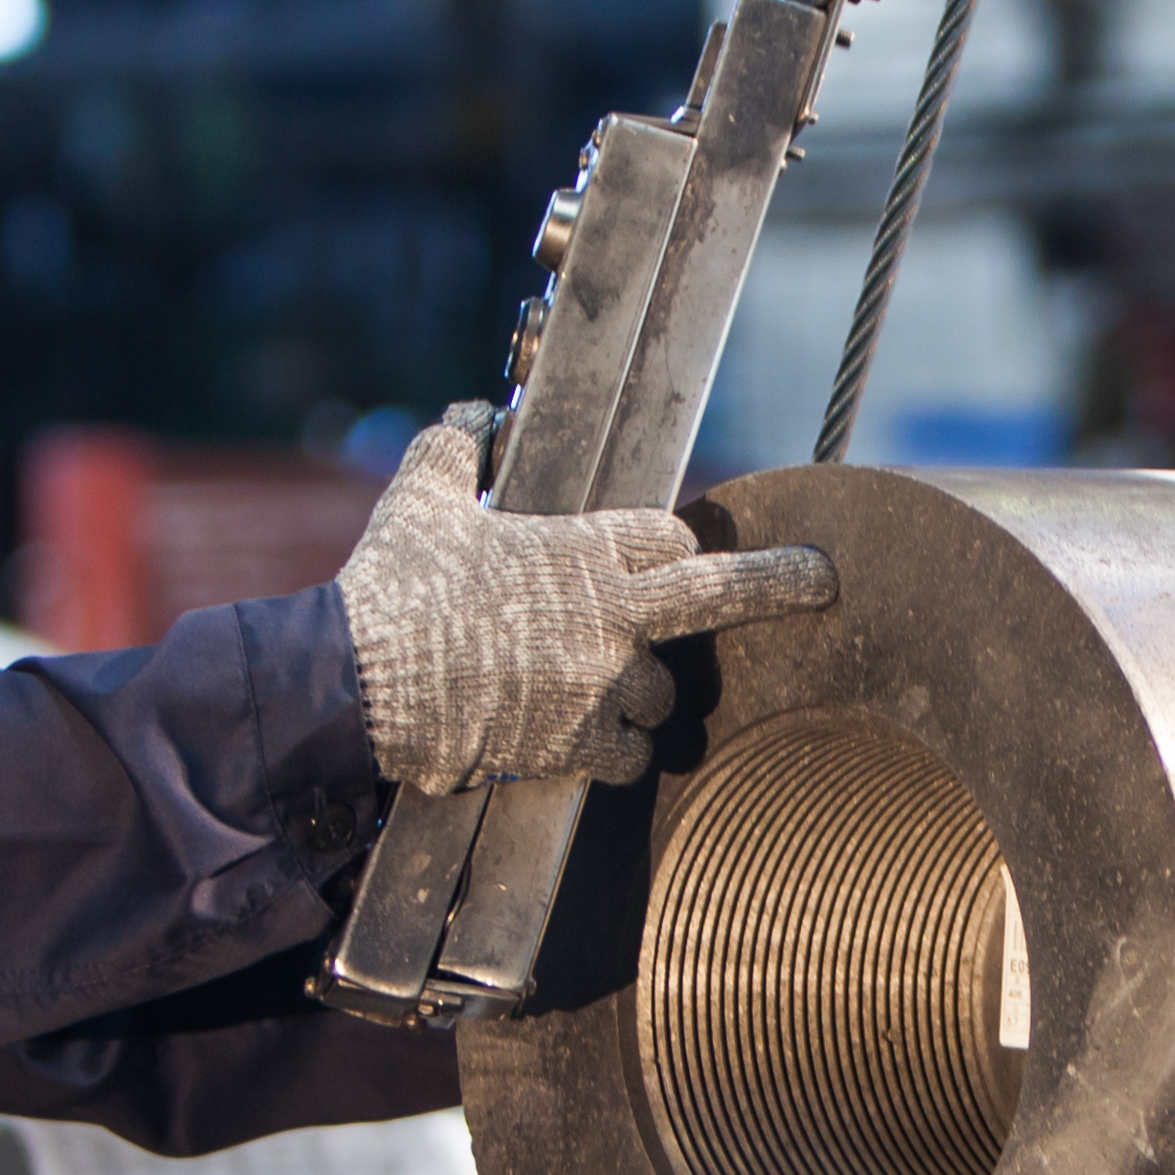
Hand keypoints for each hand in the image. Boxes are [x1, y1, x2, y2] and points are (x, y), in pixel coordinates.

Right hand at [336, 407, 838, 795]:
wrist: (357, 679)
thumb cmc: (390, 586)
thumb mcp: (422, 499)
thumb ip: (456, 451)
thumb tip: (473, 420)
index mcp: (585, 548)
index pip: (669, 537)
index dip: (666, 545)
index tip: (666, 555)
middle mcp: (610, 615)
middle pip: (718, 595)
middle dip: (777, 583)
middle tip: (817, 579)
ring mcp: (600, 684)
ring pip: (660, 694)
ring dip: (638, 693)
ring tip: (589, 688)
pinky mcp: (574, 744)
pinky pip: (625, 754)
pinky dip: (609, 749)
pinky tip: (575, 741)